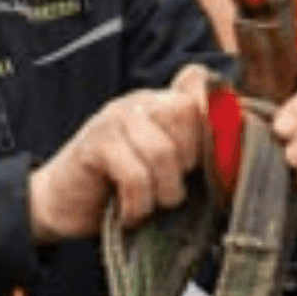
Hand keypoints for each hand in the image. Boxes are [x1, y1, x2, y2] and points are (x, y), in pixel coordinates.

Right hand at [29, 64, 212, 241]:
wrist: (59, 204)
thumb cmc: (121, 189)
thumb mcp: (166, 169)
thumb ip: (195, 153)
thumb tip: (237, 155)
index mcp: (162, 102)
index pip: (200, 82)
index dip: (214, 114)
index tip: (209, 155)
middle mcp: (140, 102)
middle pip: (188, 114)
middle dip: (189, 161)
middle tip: (171, 186)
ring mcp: (115, 118)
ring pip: (164, 151)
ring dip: (164, 192)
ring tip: (151, 205)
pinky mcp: (95, 144)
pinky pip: (135, 175)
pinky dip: (138, 205)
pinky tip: (129, 213)